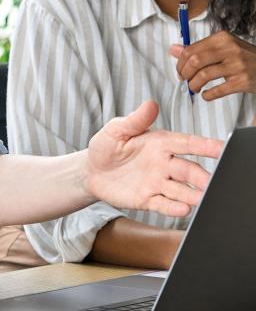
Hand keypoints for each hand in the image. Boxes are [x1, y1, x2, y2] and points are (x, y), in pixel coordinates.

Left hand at [86, 100, 222, 216]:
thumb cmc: (106, 146)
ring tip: (202, 199)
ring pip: (182, 190)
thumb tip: (150, 104)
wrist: (91, 171)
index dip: (206, 145)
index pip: (187, 143)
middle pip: (189, 170)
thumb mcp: (116, 130)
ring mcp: (157, 183)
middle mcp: (164, 164)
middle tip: (211, 183)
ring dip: (194, 195)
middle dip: (202, 177)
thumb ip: (134, 120)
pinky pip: (164, 204)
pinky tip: (183, 209)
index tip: (223, 148)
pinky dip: (174, 208)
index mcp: (160, 143)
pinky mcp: (148, 199)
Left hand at [170, 31, 255, 99]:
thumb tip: (173, 49)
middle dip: (184, 73)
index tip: (180, 70)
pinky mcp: (242, 81)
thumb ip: (199, 48)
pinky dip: (207, 95)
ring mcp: (237, 65)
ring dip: (193, 85)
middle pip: (195, 61)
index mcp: (222, 38)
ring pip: (203, 75)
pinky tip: (206, 95)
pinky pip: (217, 90)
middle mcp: (230, 49)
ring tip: (194, 88)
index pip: (191, 49)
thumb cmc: (245, 57)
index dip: (180, 63)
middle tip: (185, 80)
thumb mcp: (223, 47)